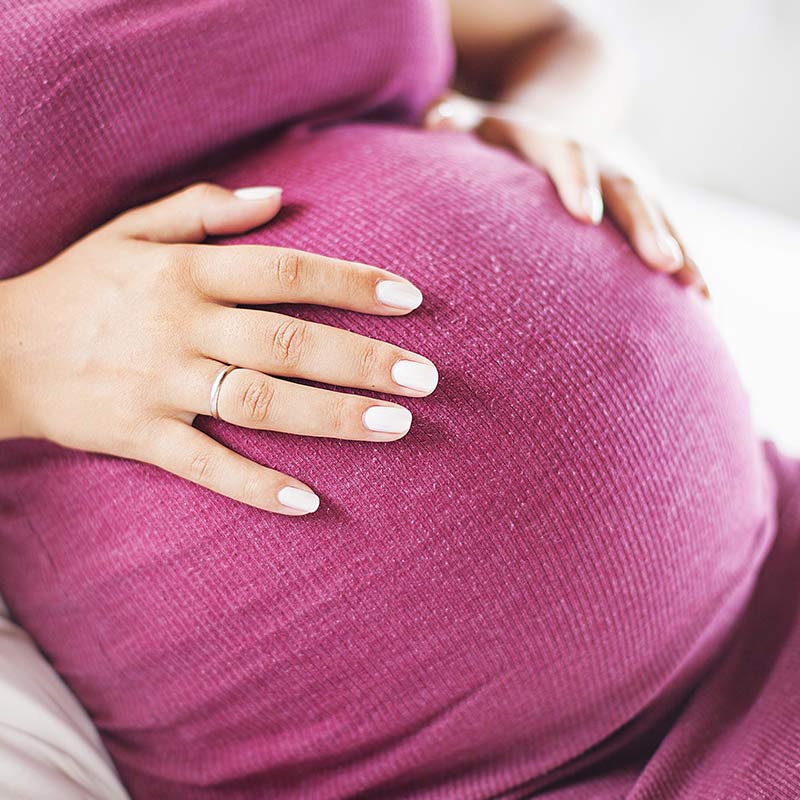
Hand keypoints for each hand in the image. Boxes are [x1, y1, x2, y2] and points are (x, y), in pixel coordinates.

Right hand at [0, 184, 438, 514]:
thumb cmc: (78, 285)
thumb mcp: (131, 229)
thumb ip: (204, 208)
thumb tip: (278, 196)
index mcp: (187, 272)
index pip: (287, 272)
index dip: (352, 283)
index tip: (409, 299)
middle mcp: (182, 325)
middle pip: (290, 341)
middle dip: (364, 359)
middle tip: (427, 378)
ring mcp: (161, 384)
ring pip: (260, 402)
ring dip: (331, 417)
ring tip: (396, 427)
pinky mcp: (139, 436)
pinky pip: (204, 466)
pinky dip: (255, 486)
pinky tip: (308, 503)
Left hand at [424, 92, 707, 296]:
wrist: (556, 115)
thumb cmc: (503, 139)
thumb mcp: (480, 123)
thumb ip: (455, 119)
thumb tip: (434, 121)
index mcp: (554, 144)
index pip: (567, 155)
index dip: (577, 180)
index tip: (586, 215)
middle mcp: (598, 163)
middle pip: (626, 189)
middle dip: (646, 226)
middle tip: (663, 262)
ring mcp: (622, 186)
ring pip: (659, 215)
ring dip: (681, 250)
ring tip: (698, 290)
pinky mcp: (638, 210)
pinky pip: (669, 233)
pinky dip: (688, 263)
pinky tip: (704, 300)